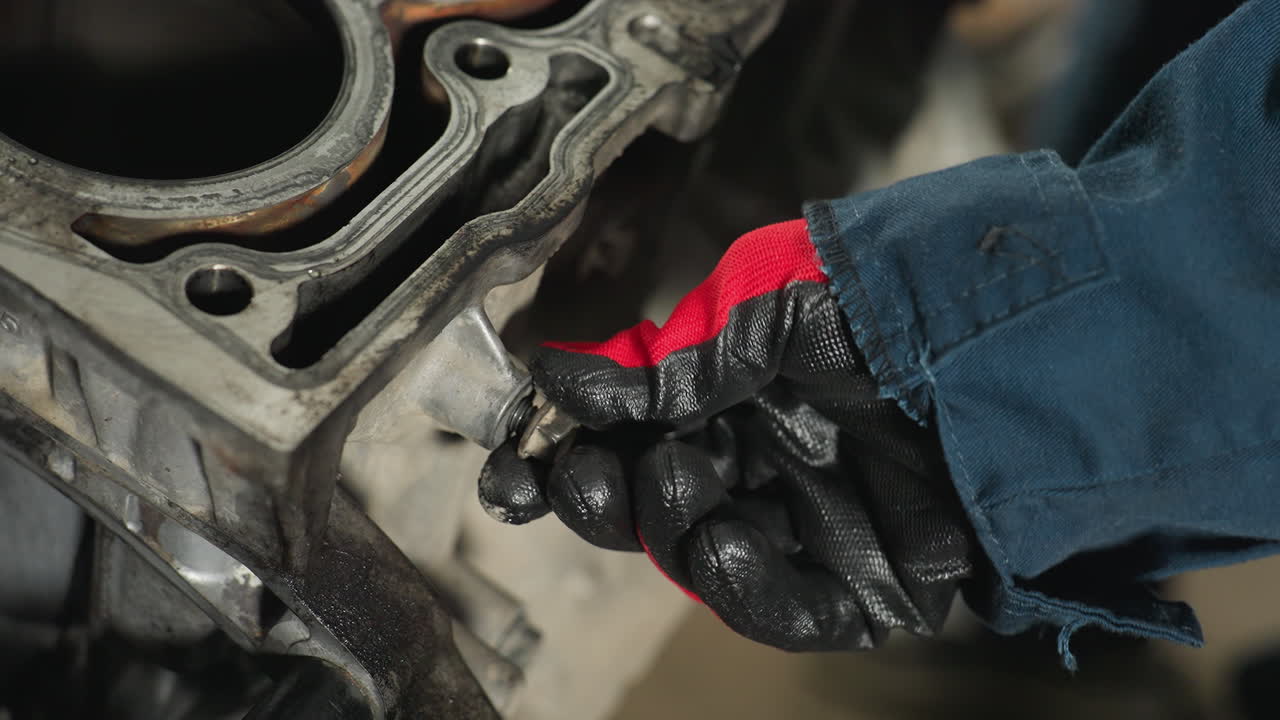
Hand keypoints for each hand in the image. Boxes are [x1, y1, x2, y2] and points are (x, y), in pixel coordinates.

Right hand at [479, 220, 973, 650]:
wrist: (997, 332)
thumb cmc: (884, 297)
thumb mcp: (758, 307)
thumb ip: (662, 360)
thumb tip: (559, 380)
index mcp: (728, 398)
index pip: (628, 443)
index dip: (568, 460)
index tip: (519, 466)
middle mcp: (763, 462)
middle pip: (651, 514)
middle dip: (606, 500)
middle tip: (596, 473)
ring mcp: (813, 522)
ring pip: (703, 565)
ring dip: (671, 532)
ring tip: (686, 478)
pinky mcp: (869, 581)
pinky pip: (788, 612)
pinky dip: (746, 590)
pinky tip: (732, 541)